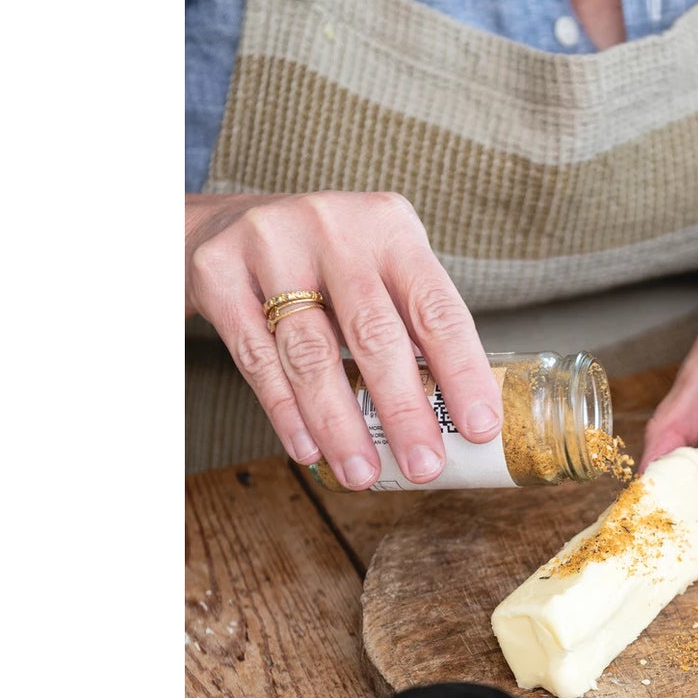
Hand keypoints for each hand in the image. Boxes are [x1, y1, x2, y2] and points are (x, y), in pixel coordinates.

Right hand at [185, 191, 500, 488]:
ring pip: (311, 353)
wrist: (221, 223)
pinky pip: (258, 358)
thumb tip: (456, 414)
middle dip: (403, 411)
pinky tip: (309, 450)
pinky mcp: (218, 273)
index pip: (435, 308)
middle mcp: (333, 227)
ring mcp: (270, 245)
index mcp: (389, 226)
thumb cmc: (324, 261)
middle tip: (423, 466)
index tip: (480, 427)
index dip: (462, 371)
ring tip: (362, 474)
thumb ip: (410, 323)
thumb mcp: (377, 266)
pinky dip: (286, 412)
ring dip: (340, 425)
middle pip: (374, 333)